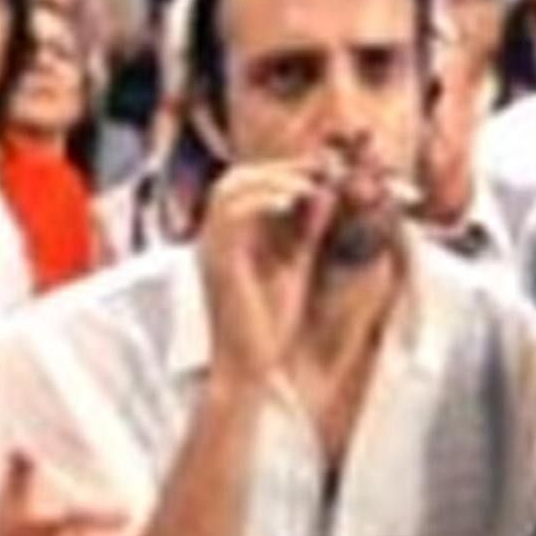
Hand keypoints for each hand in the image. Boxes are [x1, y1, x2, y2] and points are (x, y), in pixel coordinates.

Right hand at [196, 160, 335, 384]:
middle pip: (236, 178)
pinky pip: (232, 216)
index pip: (248, 183)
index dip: (285, 170)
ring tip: (307, 186)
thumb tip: (323, 191)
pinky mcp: (217, 262)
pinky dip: (262, 200)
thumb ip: (305, 229)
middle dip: (280, 168)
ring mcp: (211, 248)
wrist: (249, 367)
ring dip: (272, 180)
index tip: (323, 170)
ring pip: (230, 189)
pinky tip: (291, 202)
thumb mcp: (295, 264)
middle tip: (318, 172)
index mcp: (229, 236)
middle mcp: (214, 237)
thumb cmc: (269, 323)